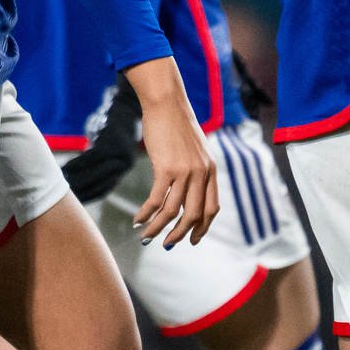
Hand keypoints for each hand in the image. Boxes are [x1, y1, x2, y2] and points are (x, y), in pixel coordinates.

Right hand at [62, 79, 142, 203]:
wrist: (128, 105)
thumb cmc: (116, 127)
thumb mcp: (111, 148)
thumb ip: (100, 164)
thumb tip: (80, 178)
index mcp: (122, 168)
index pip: (102, 189)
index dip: (86, 196)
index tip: (70, 203)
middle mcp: (122, 165)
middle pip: (96, 185)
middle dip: (77, 192)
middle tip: (58, 198)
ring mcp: (116, 155)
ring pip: (91, 174)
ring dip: (73, 181)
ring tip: (56, 185)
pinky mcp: (109, 144)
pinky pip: (88, 160)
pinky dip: (75, 166)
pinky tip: (63, 170)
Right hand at [122, 58, 218, 246]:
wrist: (167, 104)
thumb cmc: (178, 126)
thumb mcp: (195, 150)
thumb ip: (197, 171)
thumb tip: (187, 194)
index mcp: (211, 170)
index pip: (212, 208)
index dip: (202, 228)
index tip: (192, 240)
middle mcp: (202, 173)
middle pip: (194, 215)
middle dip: (180, 234)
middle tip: (167, 245)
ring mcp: (186, 171)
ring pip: (173, 212)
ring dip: (158, 229)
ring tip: (146, 237)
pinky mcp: (166, 168)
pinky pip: (156, 200)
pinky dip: (146, 214)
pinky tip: (137, 219)